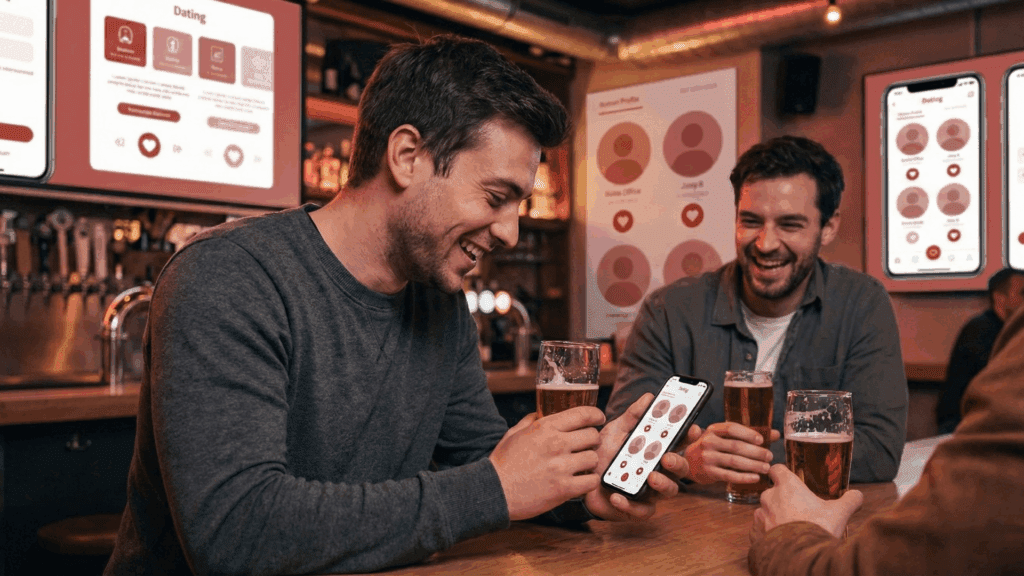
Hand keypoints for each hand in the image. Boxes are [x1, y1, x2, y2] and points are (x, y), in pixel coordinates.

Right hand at [490, 406, 604, 520]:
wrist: (494, 491)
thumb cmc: (502, 463)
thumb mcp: (514, 433)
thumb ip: (531, 421)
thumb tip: (541, 413)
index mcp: (545, 427)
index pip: (583, 414)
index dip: (596, 415)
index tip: (599, 419)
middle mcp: (556, 444)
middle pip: (593, 436)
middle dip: (592, 440)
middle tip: (586, 446)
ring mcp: (561, 467)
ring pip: (594, 459)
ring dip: (589, 462)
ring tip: (580, 466)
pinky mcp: (564, 489)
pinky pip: (591, 481)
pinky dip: (588, 481)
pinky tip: (580, 481)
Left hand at [583, 393, 701, 520]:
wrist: (580, 477)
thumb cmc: (604, 454)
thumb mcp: (615, 431)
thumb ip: (632, 416)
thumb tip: (649, 397)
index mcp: (656, 451)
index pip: (679, 443)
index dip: (689, 436)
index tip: (694, 428)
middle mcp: (658, 470)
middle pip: (680, 469)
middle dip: (678, 462)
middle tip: (667, 456)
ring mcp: (650, 491)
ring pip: (669, 491)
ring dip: (662, 484)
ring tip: (650, 477)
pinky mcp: (636, 509)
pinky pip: (641, 511)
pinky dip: (630, 505)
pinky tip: (618, 496)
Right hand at [683, 422, 778, 483]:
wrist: (689, 463)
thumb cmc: (712, 448)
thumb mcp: (724, 437)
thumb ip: (747, 435)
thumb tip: (775, 434)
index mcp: (713, 430)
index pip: (731, 428)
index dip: (748, 433)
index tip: (762, 440)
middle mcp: (708, 442)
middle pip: (735, 446)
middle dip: (755, 452)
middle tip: (769, 456)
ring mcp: (707, 458)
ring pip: (734, 461)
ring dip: (752, 465)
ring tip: (766, 467)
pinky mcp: (709, 472)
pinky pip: (729, 475)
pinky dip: (744, 477)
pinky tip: (755, 478)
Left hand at [750, 464, 863, 544]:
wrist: (801, 556)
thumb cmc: (818, 528)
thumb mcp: (839, 512)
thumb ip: (850, 500)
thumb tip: (857, 495)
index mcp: (787, 486)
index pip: (777, 469)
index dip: (782, 474)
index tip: (789, 480)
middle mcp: (770, 497)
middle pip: (772, 492)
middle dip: (783, 500)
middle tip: (799, 510)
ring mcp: (761, 515)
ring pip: (765, 511)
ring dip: (775, 516)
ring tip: (791, 527)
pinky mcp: (756, 532)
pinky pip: (759, 528)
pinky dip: (768, 531)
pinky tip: (781, 538)